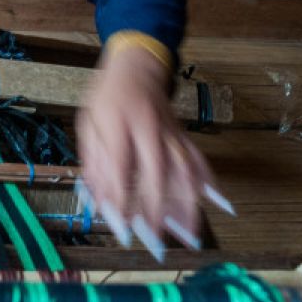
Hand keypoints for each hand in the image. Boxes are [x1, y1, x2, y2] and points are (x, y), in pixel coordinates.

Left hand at [75, 43, 223, 259]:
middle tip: (158, 236)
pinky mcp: (182, 132)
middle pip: (157, 169)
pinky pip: (197, 156)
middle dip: (159, 206)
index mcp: (117, 121)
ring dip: (188, 200)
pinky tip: (214, 199)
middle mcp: (147, 126)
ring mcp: (169, 129)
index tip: (123, 223)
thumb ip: (93, 162)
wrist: (136, 65)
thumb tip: (97, 200)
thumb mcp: (88, 123)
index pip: (120, 164)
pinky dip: (206, 179)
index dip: (122, 195)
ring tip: (190, 230)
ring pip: (183, 166)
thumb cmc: (107, 96)